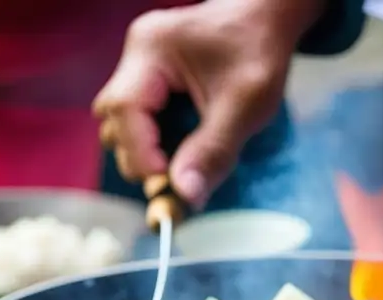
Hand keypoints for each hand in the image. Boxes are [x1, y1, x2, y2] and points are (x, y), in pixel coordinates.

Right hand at [94, 0, 325, 207]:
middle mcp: (138, 55)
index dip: (140, 152)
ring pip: (121, 123)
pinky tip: (180, 150)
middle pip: (114, 119)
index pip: (124, 108)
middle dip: (139, 155)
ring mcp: (141, 67)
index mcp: (152, 49)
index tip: (166, 182)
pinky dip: (154, 142)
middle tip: (175, 178)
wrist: (268, 18)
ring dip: (144, 151)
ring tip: (179, 165)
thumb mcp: (245, 105)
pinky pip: (139, 119)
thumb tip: (186, 196)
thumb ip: (214, 151)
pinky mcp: (151, 80)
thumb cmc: (259, 50)